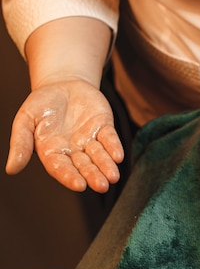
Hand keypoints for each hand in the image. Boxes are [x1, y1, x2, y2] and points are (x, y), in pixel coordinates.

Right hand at [5, 79, 123, 192]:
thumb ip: (20, 143)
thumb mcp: (25, 120)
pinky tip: (119, 156)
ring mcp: (90, 139)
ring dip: (107, 165)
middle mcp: (73, 150)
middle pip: (84, 166)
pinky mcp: (104, 127)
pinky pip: (110, 138)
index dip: (70, 177)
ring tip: (113, 177)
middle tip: (102, 186)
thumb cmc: (41, 103)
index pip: (61, 168)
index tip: (80, 185)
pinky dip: (114, 147)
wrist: (62, 83)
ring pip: (99, 156)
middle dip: (93, 175)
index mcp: (52, 152)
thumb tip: (11, 169)